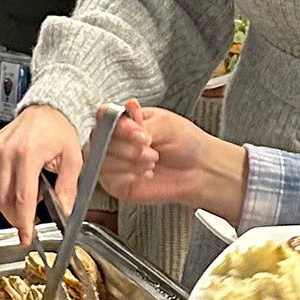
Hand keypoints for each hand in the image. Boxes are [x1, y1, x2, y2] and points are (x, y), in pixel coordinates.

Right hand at [0, 105, 83, 245]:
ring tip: (31, 188)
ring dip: (13, 198)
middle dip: (17, 216)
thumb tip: (65, 212)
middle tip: (30, 220)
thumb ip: (68, 188)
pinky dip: (6, 184)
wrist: (45, 109)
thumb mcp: (73, 158)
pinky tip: (19, 176)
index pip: (23, 198)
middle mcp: (7, 152)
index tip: (26, 237)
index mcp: (29, 154)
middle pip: (5, 199)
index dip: (24, 222)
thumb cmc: (59, 130)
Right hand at [100, 101, 247, 223]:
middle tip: (150, 147)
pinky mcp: (116, 183)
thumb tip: (127, 122)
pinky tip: (145, 174)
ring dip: (130, 161)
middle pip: (101, 138)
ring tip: (152, 161)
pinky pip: (109, 178)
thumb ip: (143, 123)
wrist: (198, 171)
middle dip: (128, 146)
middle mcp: (117, 140)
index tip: (139, 133)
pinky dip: (129, 176)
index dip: (119, 126)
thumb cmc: (186, 144)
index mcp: (127, 120)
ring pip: (103, 159)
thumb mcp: (167, 124)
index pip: (105, 116)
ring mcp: (114, 161)